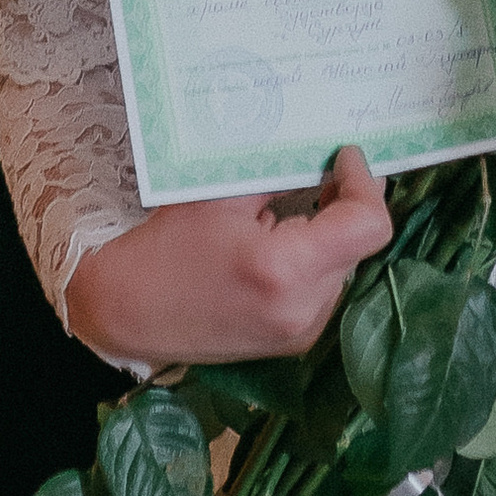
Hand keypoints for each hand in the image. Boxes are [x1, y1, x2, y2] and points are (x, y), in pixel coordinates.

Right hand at [67, 146, 393, 368]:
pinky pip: (326, 288)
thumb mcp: (223, 193)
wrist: (126, 312)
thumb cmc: (166, 247)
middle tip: (319, 171)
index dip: (364, 183)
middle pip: (360, 244)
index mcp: (285, 269)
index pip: (368, 226)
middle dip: (345, 203)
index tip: (343, 156)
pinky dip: (316, 259)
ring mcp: (302, 332)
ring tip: (294, 208)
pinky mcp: (294, 342)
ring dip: (332, 232)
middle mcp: (304, 309)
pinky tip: (282, 242)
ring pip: (346, 265)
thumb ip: (283, 174)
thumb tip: (327, 154)